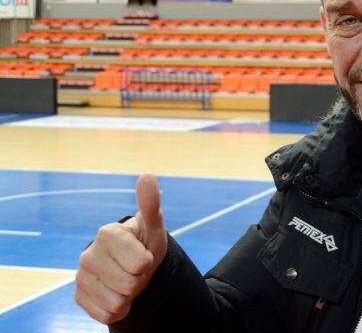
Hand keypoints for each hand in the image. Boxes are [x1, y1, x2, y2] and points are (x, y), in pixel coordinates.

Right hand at [74, 174, 167, 323]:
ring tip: (126, 279)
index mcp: (107, 233)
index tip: (142, 253)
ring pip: (118, 302)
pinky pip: (107, 315)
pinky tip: (115, 293)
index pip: (141, 264)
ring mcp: (80, 276)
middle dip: (139, 279)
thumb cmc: (145, 244)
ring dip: (129, 296)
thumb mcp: (154, 227)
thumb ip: (150, 204)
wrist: (133, 267)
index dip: (147, 262)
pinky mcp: (79, 297)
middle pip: (130, 284)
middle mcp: (87, 254)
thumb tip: (147, 175)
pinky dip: (118, 309)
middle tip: (135, 269)